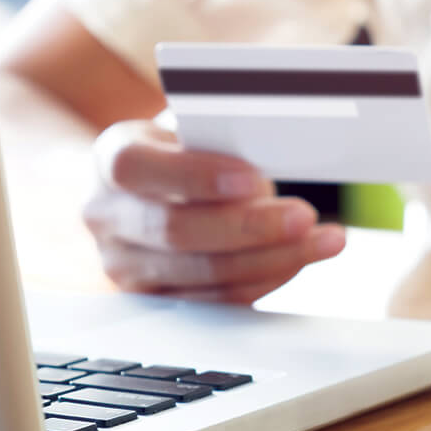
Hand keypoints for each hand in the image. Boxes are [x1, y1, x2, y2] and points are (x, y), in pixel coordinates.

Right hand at [83, 120, 345, 302]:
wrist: (167, 188)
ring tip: (322, 240)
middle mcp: (108, 216)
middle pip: (175, 232)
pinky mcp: (157, 302)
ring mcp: (126, 266)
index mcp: (113, 158)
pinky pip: (216, 301)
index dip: (196, 177)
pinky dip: (266, 279)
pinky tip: (299, 259)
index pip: (136, 168)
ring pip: (201, 275)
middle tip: (303, 216)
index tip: (254, 179)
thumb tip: (278, 146)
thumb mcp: (198, 129)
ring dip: (272, 258)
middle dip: (249, 227)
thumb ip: (224, 137)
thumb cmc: (190, 151)